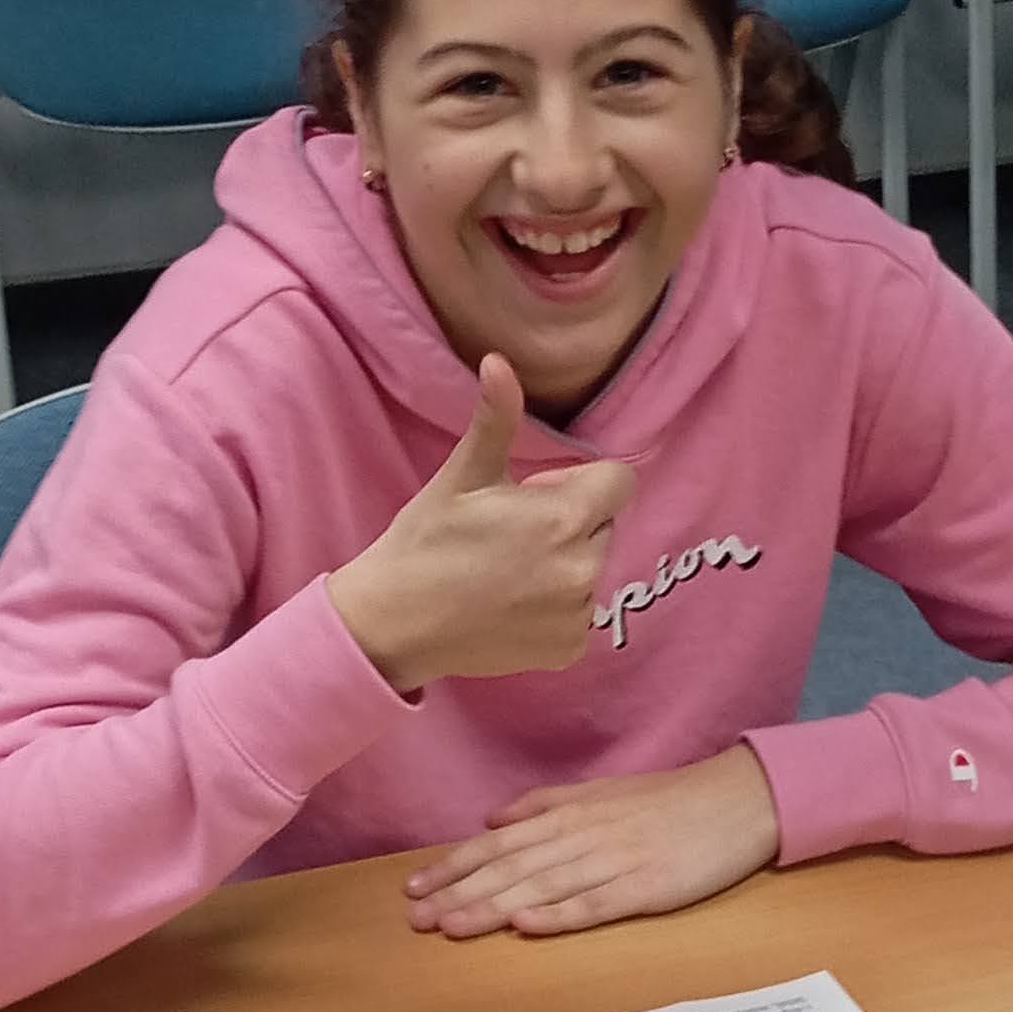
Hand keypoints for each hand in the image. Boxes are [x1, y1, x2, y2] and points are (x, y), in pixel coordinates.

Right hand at [329, 357, 635, 696]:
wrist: (392, 624)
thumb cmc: (424, 543)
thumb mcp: (461, 476)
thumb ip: (496, 420)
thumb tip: (499, 361)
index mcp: (565, 518)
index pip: (619, 482)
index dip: (577, 483)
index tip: (533, 497)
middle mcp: (583, 569)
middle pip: (603, 525)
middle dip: (570, 523)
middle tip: (509, 536)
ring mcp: (578, 614)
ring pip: (590, 569)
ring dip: (562, 566)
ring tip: (505, 573)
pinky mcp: (568, 650)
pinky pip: (579, 614)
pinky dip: (553, 609)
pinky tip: (509, 607)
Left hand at [404, 746, 782, 939]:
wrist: (737, 800)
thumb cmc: (667, 800)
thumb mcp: (601, 792)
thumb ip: (545, 804)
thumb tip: (492, 820)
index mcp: (571, 814)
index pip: (498, 844)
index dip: (453, 865)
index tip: (413, 887)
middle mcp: (584, 836)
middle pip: (510, 868)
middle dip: (458, 893)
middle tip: (416, 919)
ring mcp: (615, 863)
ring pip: (541, 887)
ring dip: (493, 908)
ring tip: (451, 927)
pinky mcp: (646, 888)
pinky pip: (595, 904)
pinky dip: (559, 915)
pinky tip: (526, 925)